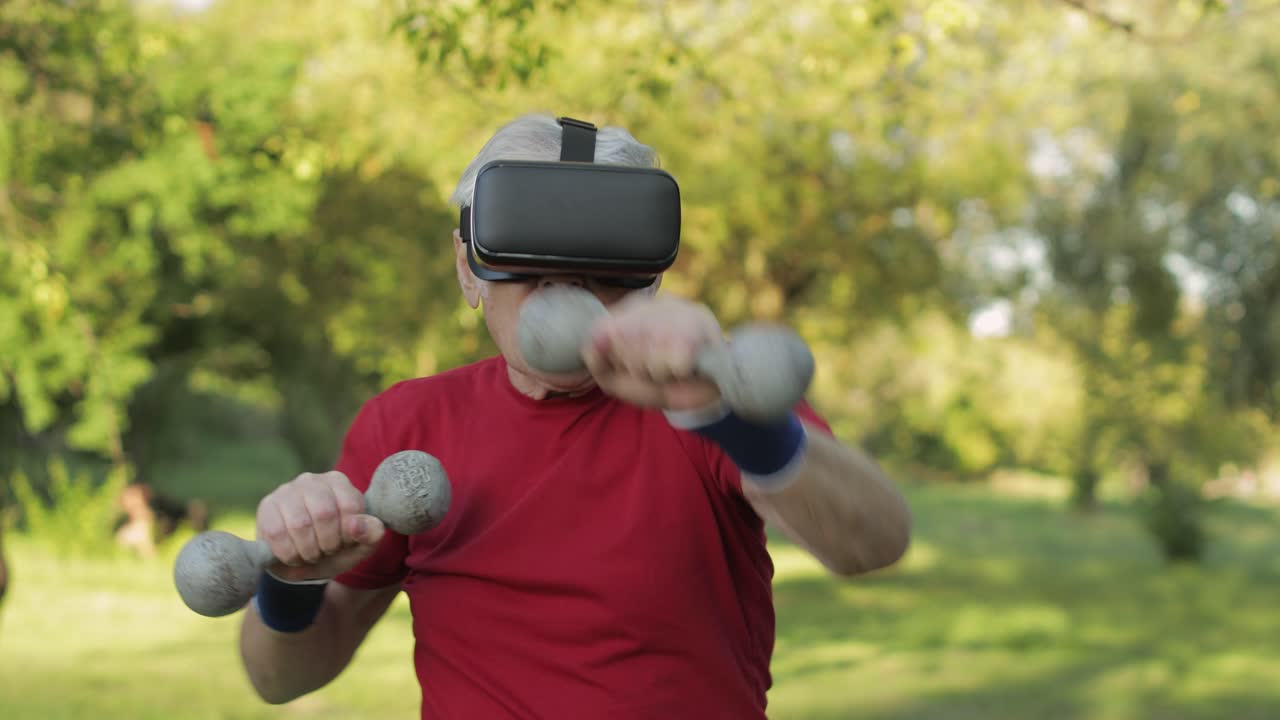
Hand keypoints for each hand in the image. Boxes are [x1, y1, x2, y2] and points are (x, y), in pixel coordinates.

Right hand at [255, 471, 383, 581]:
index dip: (348, 534)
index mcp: (339, 482)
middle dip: (328, 543)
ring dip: (308, 550)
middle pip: (324, 513)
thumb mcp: (361, 545)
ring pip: (300, 524)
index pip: (350, 506)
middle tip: (326, 551)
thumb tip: (356, 525)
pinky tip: (293, 555)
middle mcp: (311, 480)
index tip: (345, 543)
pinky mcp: (266, 506)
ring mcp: (286, 491)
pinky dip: (289, 554)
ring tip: (311, 554)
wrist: (301, 562)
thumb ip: (371, 533)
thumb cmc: (336, 548)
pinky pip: (277, 533)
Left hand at [581, 294, 723, 411]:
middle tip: (653, 369)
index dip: (614, 358)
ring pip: (646, 351)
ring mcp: (677, 310)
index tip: (630, 364)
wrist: (709, 390)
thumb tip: (593, 341)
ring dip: (655, 372)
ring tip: (669, 368)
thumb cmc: (661, 379)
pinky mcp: (699, 326)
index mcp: (632, 309)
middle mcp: (654, 302)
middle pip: (621, 341)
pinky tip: (684, 367)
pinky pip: (671, 361)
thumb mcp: (619, 377)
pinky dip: (675, 373)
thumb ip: (598, 361)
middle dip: (634, 367)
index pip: (602, 331)